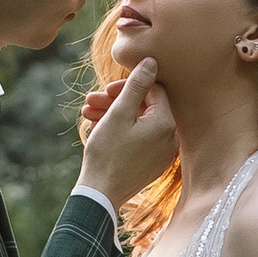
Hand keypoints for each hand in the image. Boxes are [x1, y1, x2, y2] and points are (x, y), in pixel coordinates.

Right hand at [75, 58, 176, 210]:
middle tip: (90, 100)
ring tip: (88, 113)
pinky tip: (98, 127)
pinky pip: (139, 138)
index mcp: (165, 123)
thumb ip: (136, 86)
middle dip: (116, 101)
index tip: (105, 90)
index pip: (152, 90)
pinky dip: (120, 130)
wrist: (100, 195)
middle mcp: (170, 138)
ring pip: (138, 122)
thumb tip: (152, 61)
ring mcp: (162, 153)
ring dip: (113, 114)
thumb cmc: (107, 153)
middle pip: (144, 107)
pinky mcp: (152, 164)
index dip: (127, 86)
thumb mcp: (119, 114)